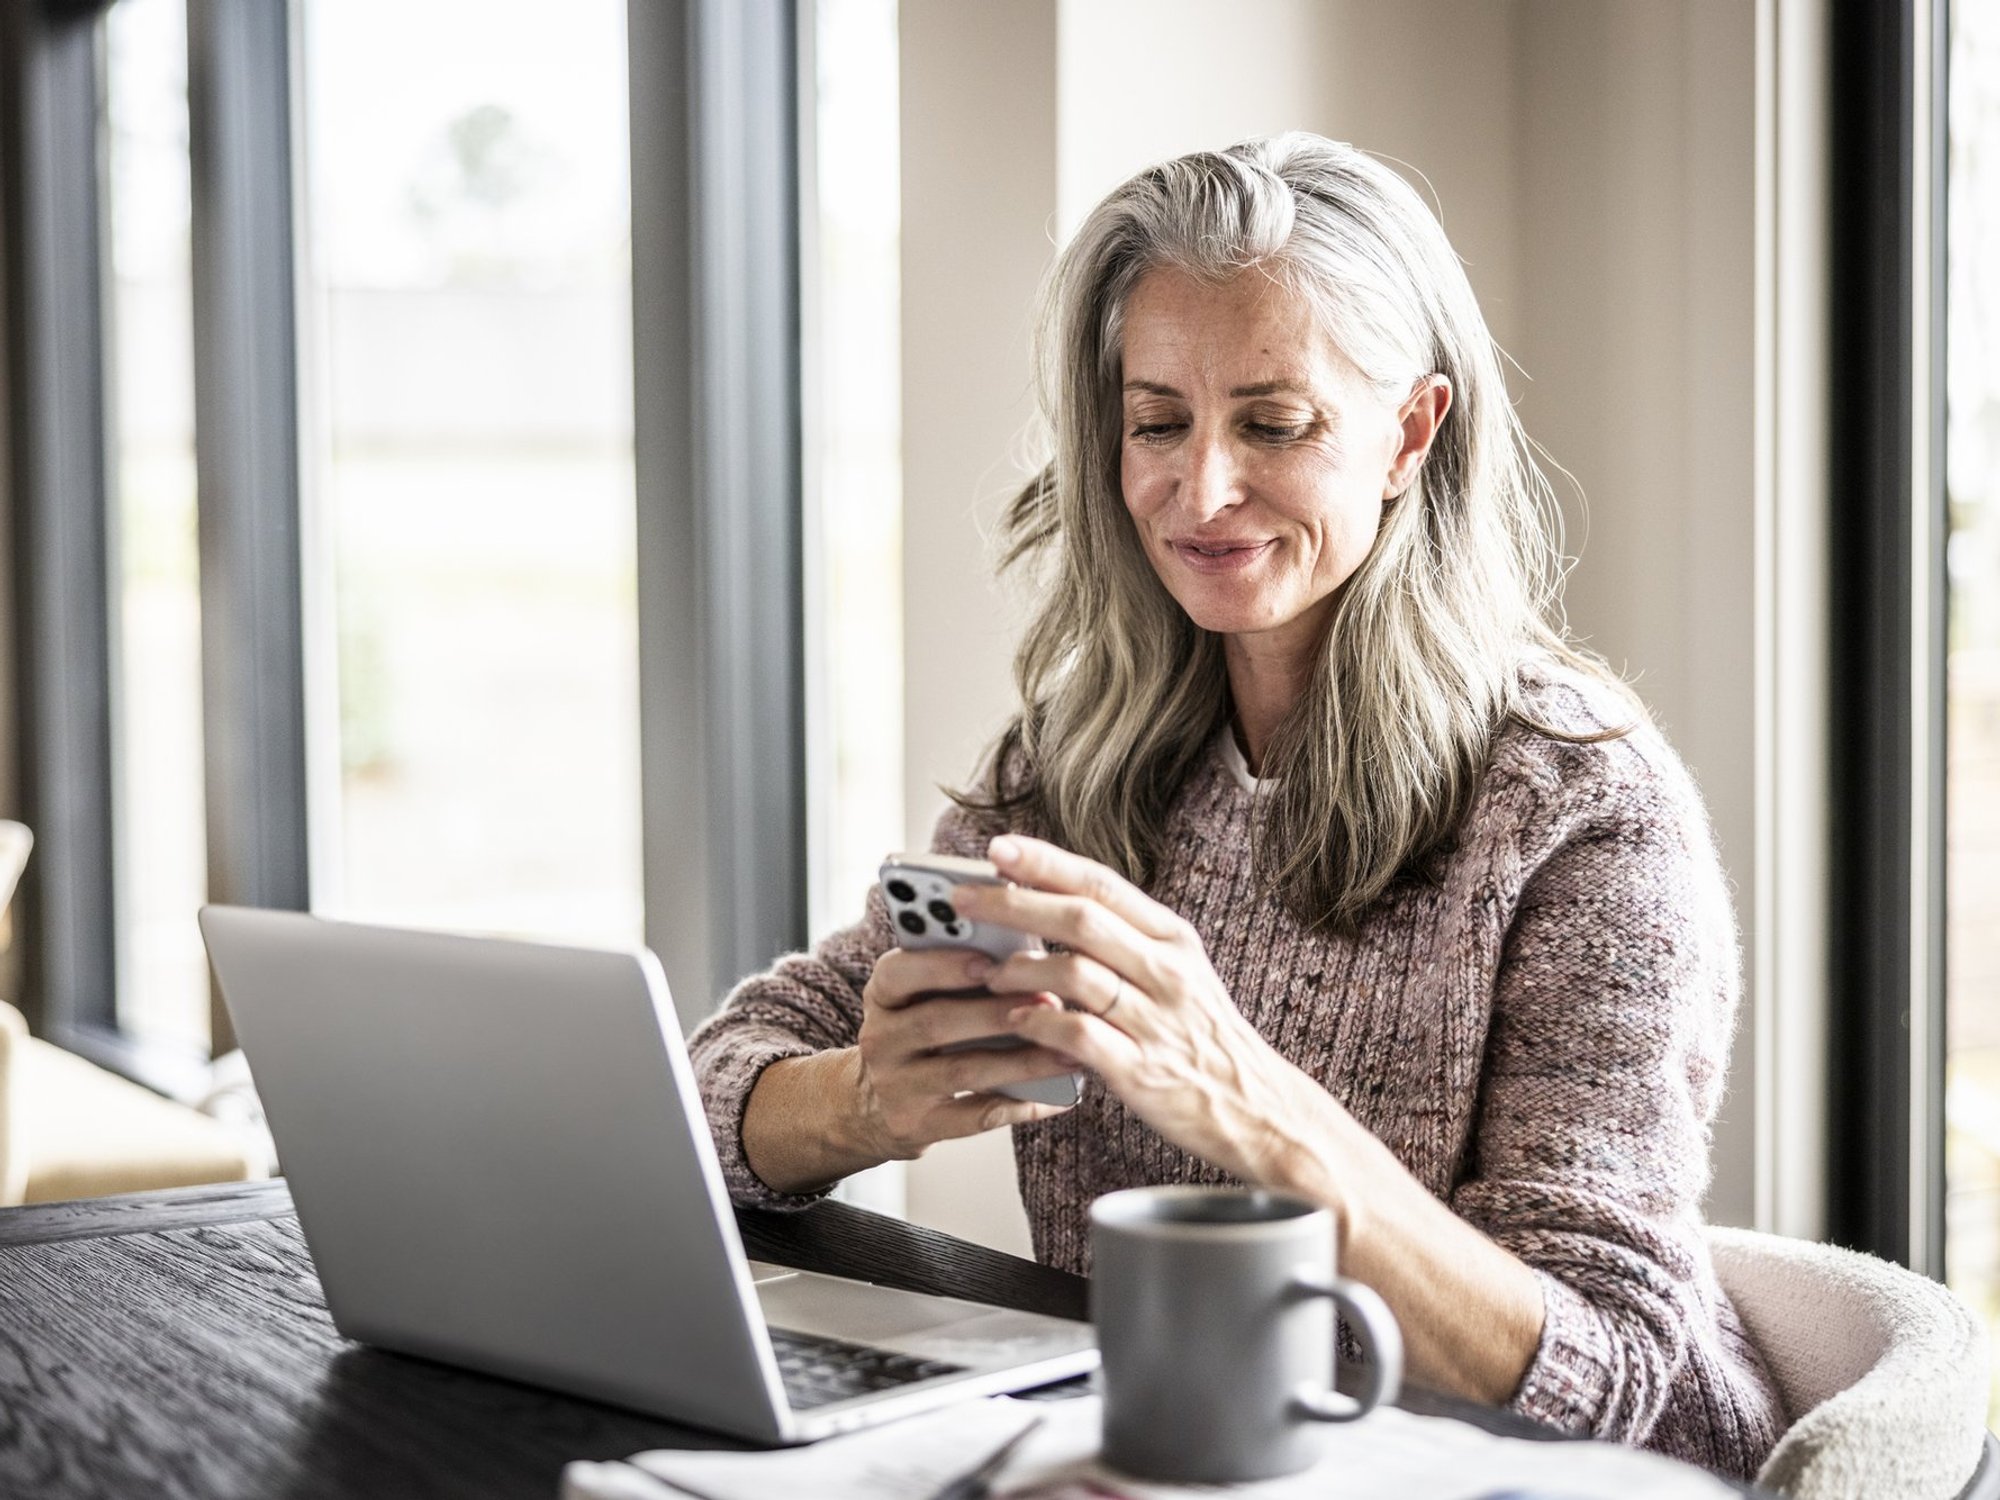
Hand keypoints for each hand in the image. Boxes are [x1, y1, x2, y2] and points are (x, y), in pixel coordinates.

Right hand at [848, 945, 1078, 1161]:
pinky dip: (1020, 1106)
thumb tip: (1027, 963)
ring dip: (1021, 1062)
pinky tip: (1058, 1097)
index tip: (989, 960)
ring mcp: (895, 1087)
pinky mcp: (916, 1127)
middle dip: (997, 1013)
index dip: (942, 966)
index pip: (898, 973)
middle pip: (936, 1022)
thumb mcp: (918, 997)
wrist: (872, 1104)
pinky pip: (975, 1117)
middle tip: (1050, 1002)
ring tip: (1067, 1051)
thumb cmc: (917, 1033)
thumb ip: (957, 977)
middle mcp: (881, 1039)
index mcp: (882, 995)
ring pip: (961, 1072)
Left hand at [952, 834, 1327, 1190]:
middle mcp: (1167, 972)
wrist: (1256, 1108)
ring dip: (1021, 969)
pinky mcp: (1141, 1071)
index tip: (997, 848)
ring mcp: (1155, 1021)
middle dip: (1015, 904)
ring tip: (987, 971)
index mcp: (1172, 939)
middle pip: (1081, 919)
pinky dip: (1039, 1024)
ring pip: (1077, 974)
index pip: (1102, 884)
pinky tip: (1015, 1021)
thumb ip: (1122, 941)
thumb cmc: (1202, 1038)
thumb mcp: (1177, 972)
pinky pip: (1078, 1036)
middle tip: (963, 901)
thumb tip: (1047, 905)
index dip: (1045, 863)